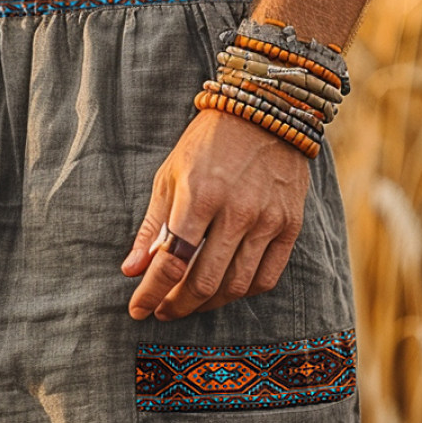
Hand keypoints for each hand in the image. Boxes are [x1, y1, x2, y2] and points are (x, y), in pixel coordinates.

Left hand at [121, 110, 310, 319]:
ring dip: (207, 304)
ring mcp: (268, 220)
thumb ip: (151, 227)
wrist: (266, 111)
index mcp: (200, 196)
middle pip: (204, 282)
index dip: (151, 293)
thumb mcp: (169, 177)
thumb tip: (130, 271)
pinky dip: (241, 292)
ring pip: (236, 286)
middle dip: (177, 305)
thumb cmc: (207, 145)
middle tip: (163, 310)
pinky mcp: (291, 225)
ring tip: (189, 303)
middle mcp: (237, 212)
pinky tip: (224, 289)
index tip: (138, 310)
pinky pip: (266, 277)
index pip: (171, 262)